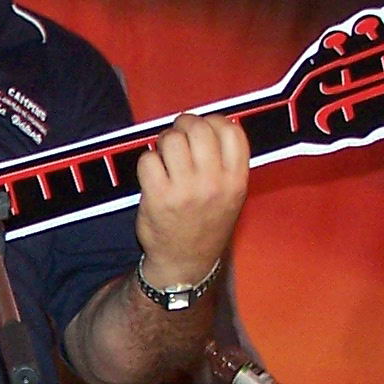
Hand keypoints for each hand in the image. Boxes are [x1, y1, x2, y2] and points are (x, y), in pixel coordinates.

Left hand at [133, 112, 247, 290]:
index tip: (204, 130)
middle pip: (198, 128)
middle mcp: (214, 183)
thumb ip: (225, 161)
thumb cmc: (206, 223)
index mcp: (237, 180)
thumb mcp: (231, 195)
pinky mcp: (158, 197)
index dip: (213, 122)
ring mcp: (185, 190)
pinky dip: (147, 162)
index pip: (231, 130)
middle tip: (178, 138)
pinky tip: (153, 175)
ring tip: (165, 157)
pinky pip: (148, 159)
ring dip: (163, 143)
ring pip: (170, 139)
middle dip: (183, 126)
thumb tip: (206, 122)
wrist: (185, 262)